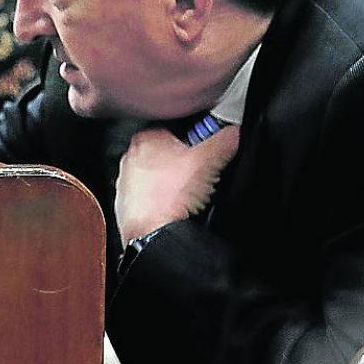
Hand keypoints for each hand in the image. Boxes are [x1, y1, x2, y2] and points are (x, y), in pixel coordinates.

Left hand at [114, 125, 239, 244]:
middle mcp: (130, 158)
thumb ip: (225, 140)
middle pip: (167, 154)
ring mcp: (126, 183)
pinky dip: (164, 202)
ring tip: (190, 194)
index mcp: (146, 139)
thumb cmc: (170, 196)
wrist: (153, 234)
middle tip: (200, 174)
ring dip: (174, 184)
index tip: (206, 151)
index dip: (194, 139)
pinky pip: (151, 199)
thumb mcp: (209, 160)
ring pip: (158, 177)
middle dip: (185, 163)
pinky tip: (177, 208)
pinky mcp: (127, 205)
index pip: (174, 129)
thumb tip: (237, 131)